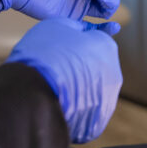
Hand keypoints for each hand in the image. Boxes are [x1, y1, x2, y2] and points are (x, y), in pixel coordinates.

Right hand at [6, 18, 121, 142]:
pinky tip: (59, 107)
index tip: (64, 50)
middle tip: (57, 70)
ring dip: (79, 91)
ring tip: (55, 90)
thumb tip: (84, 31)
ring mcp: (108, 100)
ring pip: (92, 91)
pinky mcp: (98, 122)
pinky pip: (87, 114)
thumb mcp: (58, 25)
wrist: (31, 93)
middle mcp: (115, 73)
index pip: (97, 42)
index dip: (79, 44)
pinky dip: (75, 111)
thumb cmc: (42, 55)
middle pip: (96, 68)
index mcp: (107, 47)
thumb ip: (77, 27)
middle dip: (81, 68)